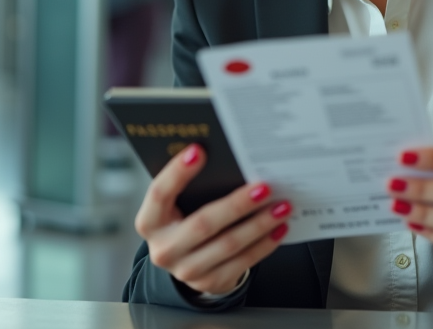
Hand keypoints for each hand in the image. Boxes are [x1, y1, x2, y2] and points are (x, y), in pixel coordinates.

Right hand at [134, 144, 290, 296]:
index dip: (177, 173)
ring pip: (228, 245)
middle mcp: (164, 249)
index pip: (159, 194)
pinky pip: (242, 262)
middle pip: (202, 224)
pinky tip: (279, 228)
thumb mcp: (179, 204)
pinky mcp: (210, 282)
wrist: (188, 261)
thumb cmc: (186, 218)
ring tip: (281, 206)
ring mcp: (186, 270)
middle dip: (236, 205)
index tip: (199, 150)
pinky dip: (264, 243)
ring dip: (259, 224)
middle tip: (264, 188)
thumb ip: (193, 186)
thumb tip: (228, 159)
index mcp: (151, 222)